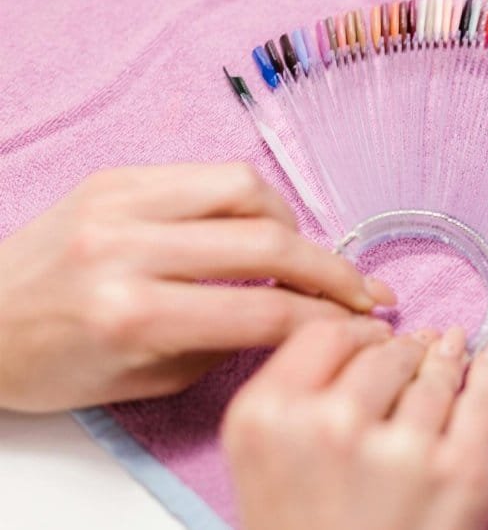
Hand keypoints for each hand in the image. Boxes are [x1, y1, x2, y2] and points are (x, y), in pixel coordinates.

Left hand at [0, 163, 394, 410]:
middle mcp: (127, 249)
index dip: (328, 318)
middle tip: (364, 290)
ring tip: (299, 255)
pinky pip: (209, 174)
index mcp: (131, 315)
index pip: (263, 310)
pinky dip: (250, 200)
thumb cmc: (53, 365)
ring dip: (291, 225)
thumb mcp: (145, 382)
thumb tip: (295, 314)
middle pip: (267, 243)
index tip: (366, 322)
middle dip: (333, 270)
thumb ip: (224, 344)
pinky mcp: (117, 176)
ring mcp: (120, 202)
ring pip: (247, 190)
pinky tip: (255, 226)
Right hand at [223, 324, 487, 529]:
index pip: (325, 337)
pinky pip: (485, 400)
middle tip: (416, 349)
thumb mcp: (260, 464)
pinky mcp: (460, 473)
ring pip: (437, 374)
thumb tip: (367, 340)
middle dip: (404, 351)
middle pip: (385, 354)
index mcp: (268, 418)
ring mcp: (401, 450)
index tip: (371, 338)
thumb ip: (293, 396)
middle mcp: (330, 425)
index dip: (355, 334)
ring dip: (447, 360)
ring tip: (452, 350)